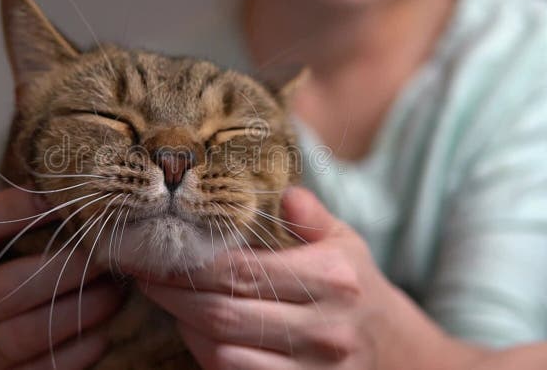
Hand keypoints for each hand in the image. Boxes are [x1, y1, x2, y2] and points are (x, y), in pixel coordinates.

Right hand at [0, 189, 122, 369]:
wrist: (6, 333)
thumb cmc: (27, 269)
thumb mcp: (19, 243)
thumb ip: (42, 217)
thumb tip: (91, 182)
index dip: (15, 208)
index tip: (66, 195)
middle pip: (8, 287)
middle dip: (66, 270)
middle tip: (109, 255)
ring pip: (26, 333)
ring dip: (80, 311)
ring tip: (115, 292)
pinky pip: (42, 369)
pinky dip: (78, 352)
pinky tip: (103, 333)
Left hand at [136, 187, 482, 369]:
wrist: (401, 355)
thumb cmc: (359, 289)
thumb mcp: (346, 244)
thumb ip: (312, 217)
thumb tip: (285, 193)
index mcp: (333, 279)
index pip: (242, 271)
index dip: (189, 264)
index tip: (155, 253)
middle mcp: (325, 329)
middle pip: (223, 314)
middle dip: (172, 295)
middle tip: (144, 275)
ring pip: (222, 353)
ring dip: (185, 327)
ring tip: (168, 301)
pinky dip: (206, 356)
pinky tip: (195, 332)